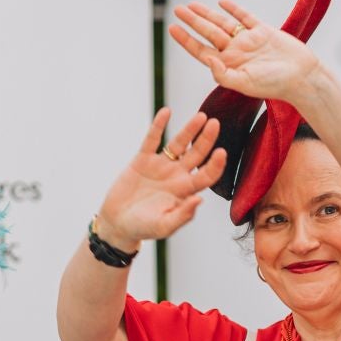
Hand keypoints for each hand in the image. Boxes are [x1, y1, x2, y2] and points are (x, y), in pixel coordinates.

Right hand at [96, 108, 226, 248]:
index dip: (215, 165)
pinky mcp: (142, 160)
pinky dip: (159, 126)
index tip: (222, 152)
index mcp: (185, 191)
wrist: (118, 223)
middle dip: (207, 139)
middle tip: (215, 123)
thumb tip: (199, 199)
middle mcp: (177, 176)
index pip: (206, 175)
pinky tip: (167, 112)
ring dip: (189, 130)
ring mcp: (161, 166)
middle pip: (197, 154)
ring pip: (178, 144)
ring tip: (201, 116)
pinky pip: (152, 139)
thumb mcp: (164, 226)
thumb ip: (182, 215)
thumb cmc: (143, 228)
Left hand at [169, 0, 320, 103]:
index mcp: (229, 65)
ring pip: (223, 23)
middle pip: (209, 33)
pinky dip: (234, 10)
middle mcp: (236, 52)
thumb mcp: (245, 83)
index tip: (172, 28)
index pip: (201, 50)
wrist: (302, 76)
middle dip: (192, 21)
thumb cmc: (275, 84)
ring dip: (208, 14)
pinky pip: (245, 18)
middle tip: (177, 10)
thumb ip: (223, 75)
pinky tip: (223, 2)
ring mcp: (249, 40)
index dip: (186, 40)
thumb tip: (206, 60)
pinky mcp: (263, 31)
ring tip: (192, 6)